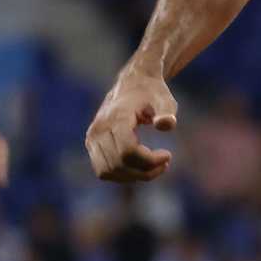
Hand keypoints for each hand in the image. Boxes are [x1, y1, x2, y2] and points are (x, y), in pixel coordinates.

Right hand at [87, 64, 177, 181]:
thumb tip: (165, 125)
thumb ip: (167, 112)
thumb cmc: (152, 93)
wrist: (132, 84)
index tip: (168, 155)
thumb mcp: (165, 100)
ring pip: (108, 172)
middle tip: (164, 163)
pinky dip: (122, 175)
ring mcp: (92, 138)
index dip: (149, 161)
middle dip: (144, 170)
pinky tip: (139, 166)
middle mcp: (98, 129)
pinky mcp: (91, 145)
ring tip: (154, 166)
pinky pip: (103, 171)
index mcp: (116, 117)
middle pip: (118, 164)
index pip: (128, 151)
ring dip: (133, 176)